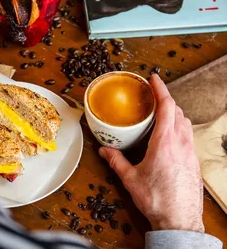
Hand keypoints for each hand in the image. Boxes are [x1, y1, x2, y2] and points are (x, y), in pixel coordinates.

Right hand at [99, 74, 203, 232]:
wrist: (180, 221)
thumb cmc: (157, 199)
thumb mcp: (131, 178)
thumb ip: (116, 161)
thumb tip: (105, 151)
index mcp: (165, 142)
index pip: (167, 107)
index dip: (161, 89)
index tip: (154, 78)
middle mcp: (181, 143)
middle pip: (177, 111)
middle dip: (166, 100)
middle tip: (153, 98)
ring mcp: (190, 151)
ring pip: (185, 122)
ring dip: (174, 113)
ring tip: (161, 114)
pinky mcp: (193, 160)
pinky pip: (188, 135)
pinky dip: (179, 127)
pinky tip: (169, 136)